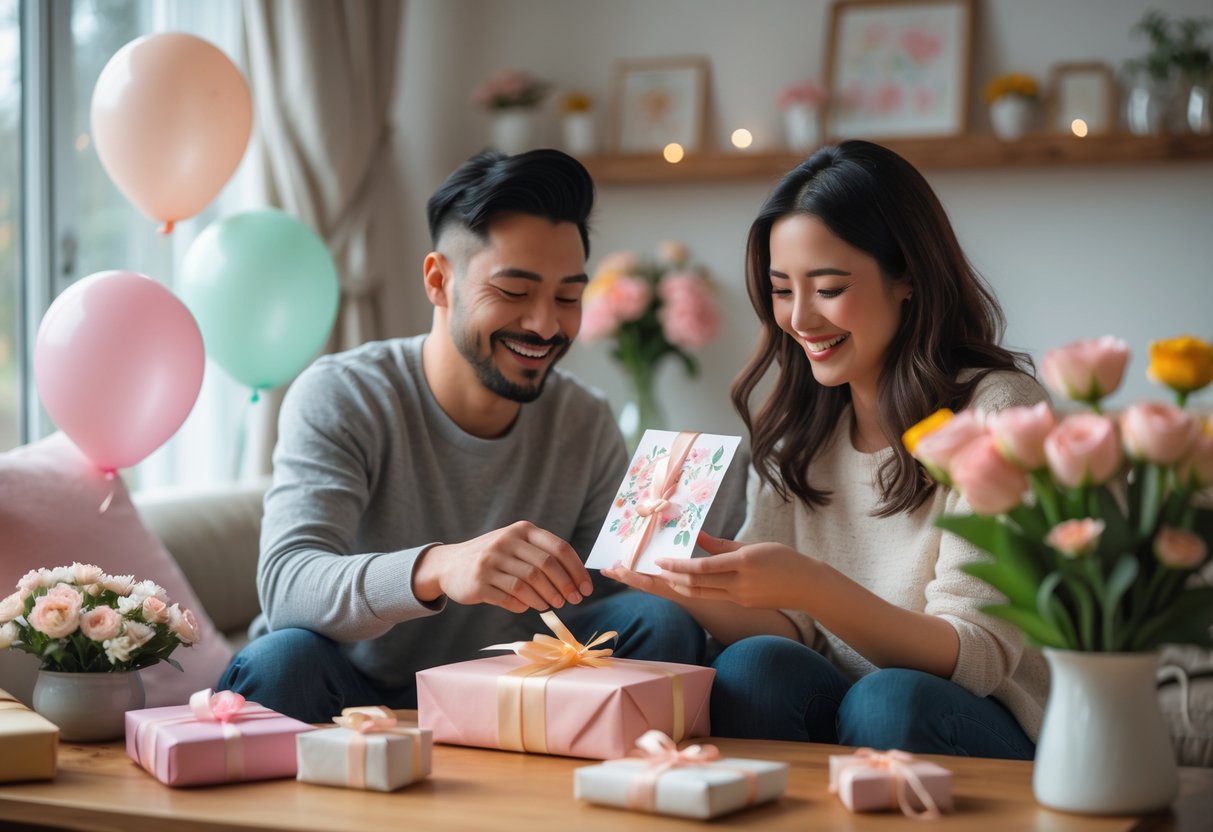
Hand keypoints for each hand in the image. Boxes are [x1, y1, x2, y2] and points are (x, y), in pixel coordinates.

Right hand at [412, 521, 593, 613]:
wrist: (449, 564)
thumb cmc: (493, 557)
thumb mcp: (515, 544)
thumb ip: (541, 554)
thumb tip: (575, 580)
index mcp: (521, 530)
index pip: (559, 548)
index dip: (577, 570)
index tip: (586, 589)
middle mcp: (506, 542)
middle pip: (546, 566)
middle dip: (564, 586)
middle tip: (572, 601)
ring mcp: (490, 562)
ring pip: (529, 583)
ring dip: (546, 598)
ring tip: (553, 605)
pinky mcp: (478, 582)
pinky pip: (510, 597)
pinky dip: (524, 604)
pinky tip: (529, 607)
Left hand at [624, 531, 813, 609]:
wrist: (807, 586)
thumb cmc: (782, 559)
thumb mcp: (752, 545)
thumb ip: (721, 544)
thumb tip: (696, 535)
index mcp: (743, 563)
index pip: (702, 567)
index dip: (678, 565)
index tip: (659, 560)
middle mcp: (739, 584)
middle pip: (696, 583)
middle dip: (670, 577)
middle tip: (653, 569)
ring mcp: (740, 598)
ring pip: (701, 593)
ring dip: (678, 586)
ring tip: (661, 577)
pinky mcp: (742, 604)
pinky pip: (713, 596)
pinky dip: (695, 588)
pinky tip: (684, 581)